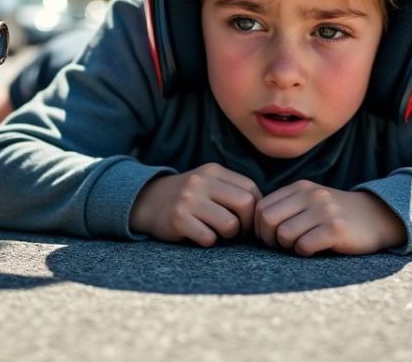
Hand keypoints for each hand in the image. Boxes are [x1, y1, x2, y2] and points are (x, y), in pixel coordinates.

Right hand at [129, 163, 262, 246]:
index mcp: (213, 171)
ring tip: (215, 231)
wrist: (146, 201)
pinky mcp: (178, 219)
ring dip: (227, 235)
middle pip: (246, 205)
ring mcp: (188, 200)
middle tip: (237, 231)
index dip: (255, 209)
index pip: (251, 189)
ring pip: (230, 225)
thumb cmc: (187, 197)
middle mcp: (201, 181)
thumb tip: (264, 212)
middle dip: (247, 224)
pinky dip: (207, 241)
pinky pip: (208, 238)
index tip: (247, 220)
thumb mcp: (208, 183)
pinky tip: (198, 234)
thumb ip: (233, 190)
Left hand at [254, 180, 405, 256]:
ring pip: (284, 234)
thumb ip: (285, 207)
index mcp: (300, 188)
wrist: (377, 217)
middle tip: (282, 246)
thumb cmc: (336, 215)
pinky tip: (315, 250)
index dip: (260, 228)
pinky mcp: (337, 229)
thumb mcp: (310, 202)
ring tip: (301, 246)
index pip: (261, 207)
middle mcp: (311, 195)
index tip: (271, 238)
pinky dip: (305, 252)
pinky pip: (305, 245)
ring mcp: (324, 210)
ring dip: (288, 247)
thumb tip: (253, 225)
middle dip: (269, 239)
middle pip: (268, 220)